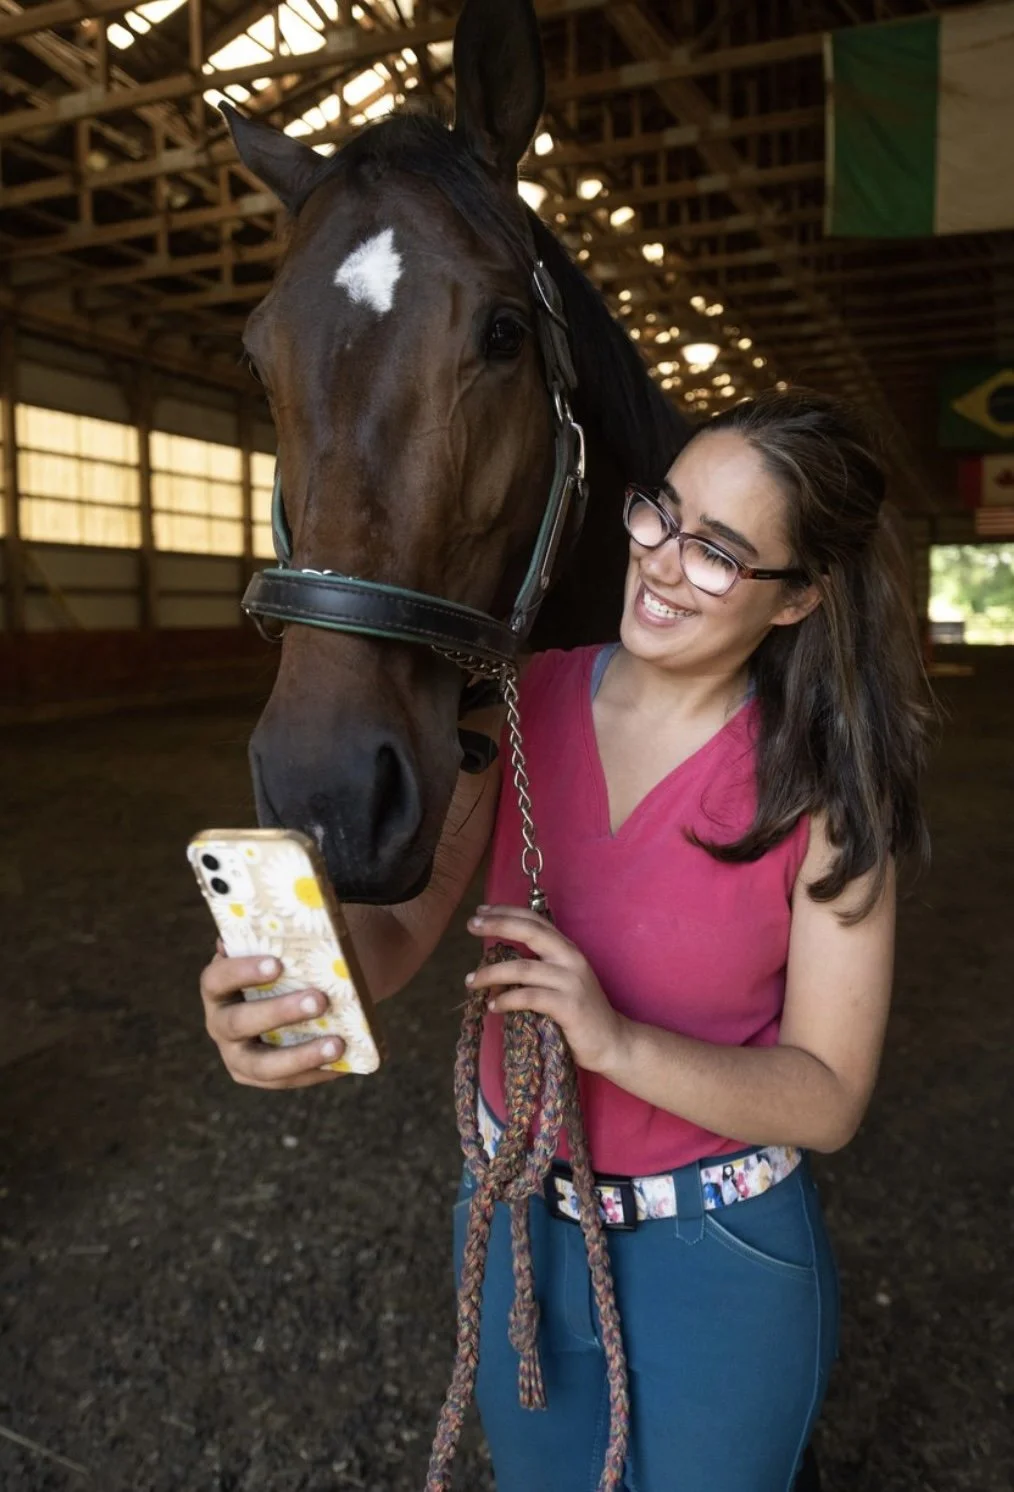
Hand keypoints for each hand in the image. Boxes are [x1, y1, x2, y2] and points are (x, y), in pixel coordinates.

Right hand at [200, 943, 344, 1088]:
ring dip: (300, 1055)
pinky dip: (317, 1071)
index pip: (216, 979)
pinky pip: (288, 1081)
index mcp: (217, 987)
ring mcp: (237, 1055)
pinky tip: (345, 1061)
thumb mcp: (284, 947)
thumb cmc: (287, 963)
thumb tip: (298, 916)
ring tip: (337, 1044)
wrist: (297, 991)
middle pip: (238, 1023)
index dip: (242, 972)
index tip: (277, 963)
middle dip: (278, 1012)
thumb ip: (282, 936)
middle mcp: (220, 1023)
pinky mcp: (261, 1077)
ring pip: (263, 1064)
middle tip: (319, 1000)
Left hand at [465, 905, 628, 1074]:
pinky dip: (507, 1000)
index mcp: (567, 949)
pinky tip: (494, 1006)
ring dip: (491, 973)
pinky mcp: (569, 1007)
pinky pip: (530, 998)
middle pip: (530, 932)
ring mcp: (571, 982)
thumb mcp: (560, 981)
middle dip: (498, 925)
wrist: (613, 1041)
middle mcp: (571, 959)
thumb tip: (495, 961)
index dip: (507, 912)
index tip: (480, 912)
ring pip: (522, 968)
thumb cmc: (579, 1012)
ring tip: (470, 981)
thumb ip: (537, 966)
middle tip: (471, 925)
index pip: (535, 920)